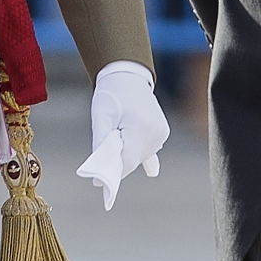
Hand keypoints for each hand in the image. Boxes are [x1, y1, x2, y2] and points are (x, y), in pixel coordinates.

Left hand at [77, 63, 169, 210]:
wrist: (128, 76)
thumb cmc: (111, 95)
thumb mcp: (100, 116)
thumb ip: (101, 141)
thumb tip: (99, 167)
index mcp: (140, 129)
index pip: (127, 161)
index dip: (112, 173)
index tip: (97, 183)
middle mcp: (155, 133)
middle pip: (133, 160)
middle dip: (117, 162)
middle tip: (103, 157)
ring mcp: (161, 133)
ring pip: (140, 156)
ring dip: (127, 154)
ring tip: (119, 135)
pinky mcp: (162, 132)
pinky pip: (149, 150)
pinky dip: (140, 153)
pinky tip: (150, 170)